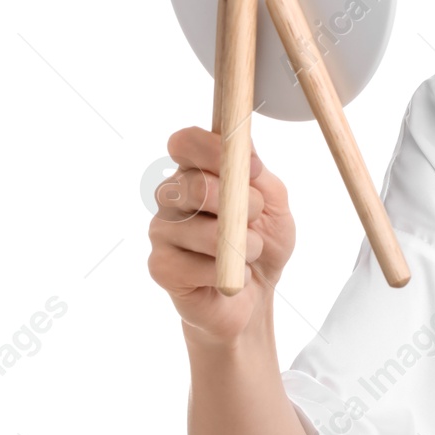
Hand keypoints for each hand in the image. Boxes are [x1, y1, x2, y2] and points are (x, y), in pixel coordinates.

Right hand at [147, 127, 297, 346]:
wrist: (255, 292)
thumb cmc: (261, 239)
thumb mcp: (274, 202)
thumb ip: (258, 176)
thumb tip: (243, 155)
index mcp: (196, 171)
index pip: (184, 142)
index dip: (213, 148)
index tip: (250, 167)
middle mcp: (171, 197)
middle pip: (190, 184)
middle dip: (237, 201)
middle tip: (255, 215)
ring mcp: (161, 231)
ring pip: (198, 229)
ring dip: (241, 243)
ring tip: (251, 250)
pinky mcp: (160, 267)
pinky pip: (195, 265)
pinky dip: (227, 271)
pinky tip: (231, 275)